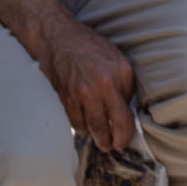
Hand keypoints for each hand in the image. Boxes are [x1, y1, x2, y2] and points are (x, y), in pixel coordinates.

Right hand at [35, 15, 136, 151]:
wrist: (59, 38)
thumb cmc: (92, 48)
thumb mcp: (119, 61)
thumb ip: (125, 86)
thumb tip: (127, 110)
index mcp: (116, 77)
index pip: (124, 116)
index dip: (125, 134)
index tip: (125, 140)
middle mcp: (98, 87)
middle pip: (105, 127)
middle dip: (110, 142)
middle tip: (113, 147)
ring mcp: (78, 95)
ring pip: (88, 128)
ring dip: (95, 136)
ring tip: (101, 140)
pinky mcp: (62, 99)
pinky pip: (74, 122)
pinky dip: (80, 126)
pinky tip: (86, 126)